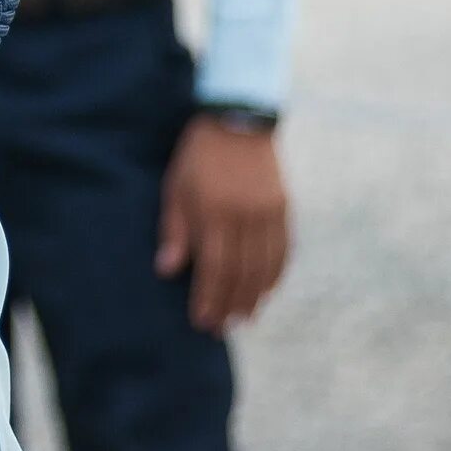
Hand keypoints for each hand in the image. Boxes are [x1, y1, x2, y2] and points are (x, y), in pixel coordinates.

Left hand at [156, 114, 290, 334]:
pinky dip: (275, 275)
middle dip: (231, 305)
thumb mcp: (175, 189)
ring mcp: (269, 214)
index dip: (209, 299)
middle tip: (221, 328)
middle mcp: (246, 217)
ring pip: (265, 267)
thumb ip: (174, 231)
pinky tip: (266, 290)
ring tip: (245, 318)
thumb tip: (167, 270)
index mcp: (215, 213)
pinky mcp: (284, 209)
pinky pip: (283, 251)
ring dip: (255, 297)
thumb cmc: (197, 158)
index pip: (214, 269)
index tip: (202, 321)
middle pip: (242, 274)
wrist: (238, 122)